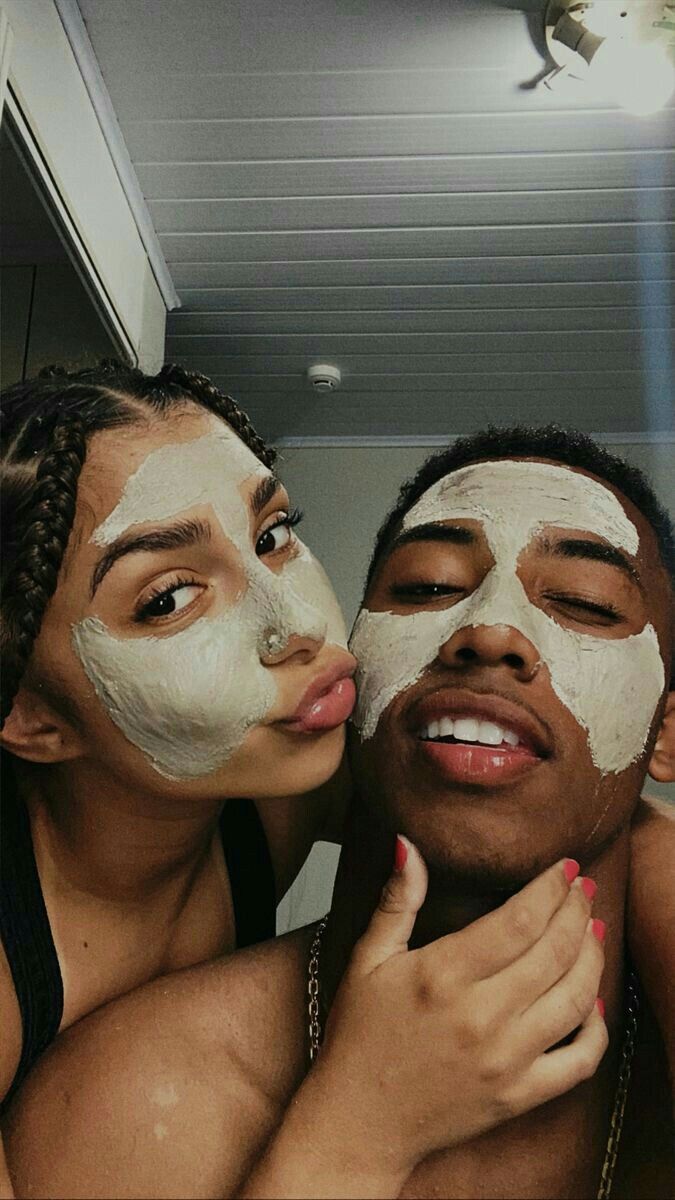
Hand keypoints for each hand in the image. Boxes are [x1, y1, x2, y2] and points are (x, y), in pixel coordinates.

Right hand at [315, 839, 606, 1179]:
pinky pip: (580, 1061)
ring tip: (593, 930)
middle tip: (584, 889)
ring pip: (575, 998)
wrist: (358, 1122)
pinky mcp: (518, 1096)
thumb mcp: (367, 959)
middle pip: (555, 951)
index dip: (551, 888)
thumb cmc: (359, 1037)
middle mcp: (480, 1016)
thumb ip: (396, 900)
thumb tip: (408, 844)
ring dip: (593, 957)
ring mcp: (504, 1060)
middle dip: (578, 911)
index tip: (565, 867)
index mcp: (442, 974)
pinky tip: (591, 1000)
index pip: (519, 919)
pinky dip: (596, 1028)